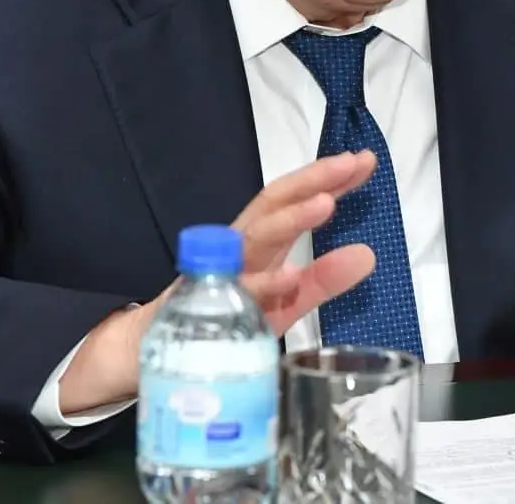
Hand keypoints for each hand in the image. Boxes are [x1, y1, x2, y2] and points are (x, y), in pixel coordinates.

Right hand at [59, 151, 375, 413]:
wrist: (146, 353)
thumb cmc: (223, 321)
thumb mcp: (282, 303)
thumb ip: (322, 279)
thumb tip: (368, 254)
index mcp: (259, 243)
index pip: (293, 200)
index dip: (326, 179)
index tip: (365, 161)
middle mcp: (237, 250)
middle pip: (272, 205)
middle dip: (310, 181)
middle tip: (350, 163)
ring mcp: (217, 276)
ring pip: (253, 241)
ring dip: (289, 220)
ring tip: (325, 203)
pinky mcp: (200, 308)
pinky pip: (232, 294)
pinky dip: (261, 284)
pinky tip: (289, 276)